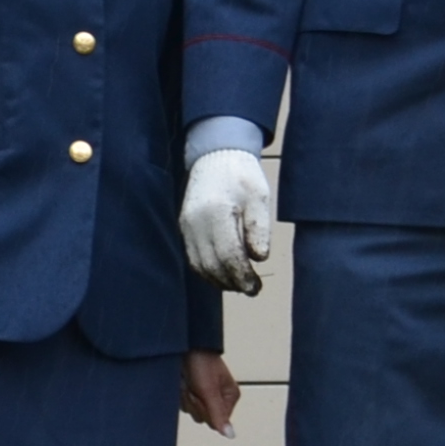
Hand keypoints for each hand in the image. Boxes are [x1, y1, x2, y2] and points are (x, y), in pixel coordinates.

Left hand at [180, 350, 240, 435]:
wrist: (185, 346)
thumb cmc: (201, 362)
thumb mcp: (210, 390)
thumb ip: (218, 414)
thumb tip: (230, 435)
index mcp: (230, 397)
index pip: (216, 421)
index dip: (205, 410)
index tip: (203, 395)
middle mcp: (218, 397)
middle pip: (203, 417)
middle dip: (194, 403)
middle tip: (194, 387)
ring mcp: (204, 394)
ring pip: (191, 411)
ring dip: (186, 397)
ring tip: (188, 382)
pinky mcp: (192, 391)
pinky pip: (183, 403)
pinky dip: (180, 393)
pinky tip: (183, 381)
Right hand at [181, 149, 272, 293]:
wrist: (215, 155)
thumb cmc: (241, 174)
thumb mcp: (259, 196)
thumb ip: (259, 227)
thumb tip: (259, 257)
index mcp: (216, 212)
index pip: (227, 254)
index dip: (241, 275)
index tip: (255, 286)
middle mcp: (195, 222)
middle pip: (211, 264)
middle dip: (232, 282)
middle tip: (252, 290)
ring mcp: (186, 226)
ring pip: (199, 265)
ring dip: (219, 280)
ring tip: (240, 285)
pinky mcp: (184, 228)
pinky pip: (193, 257)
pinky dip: (208, 271)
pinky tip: (224, 275)